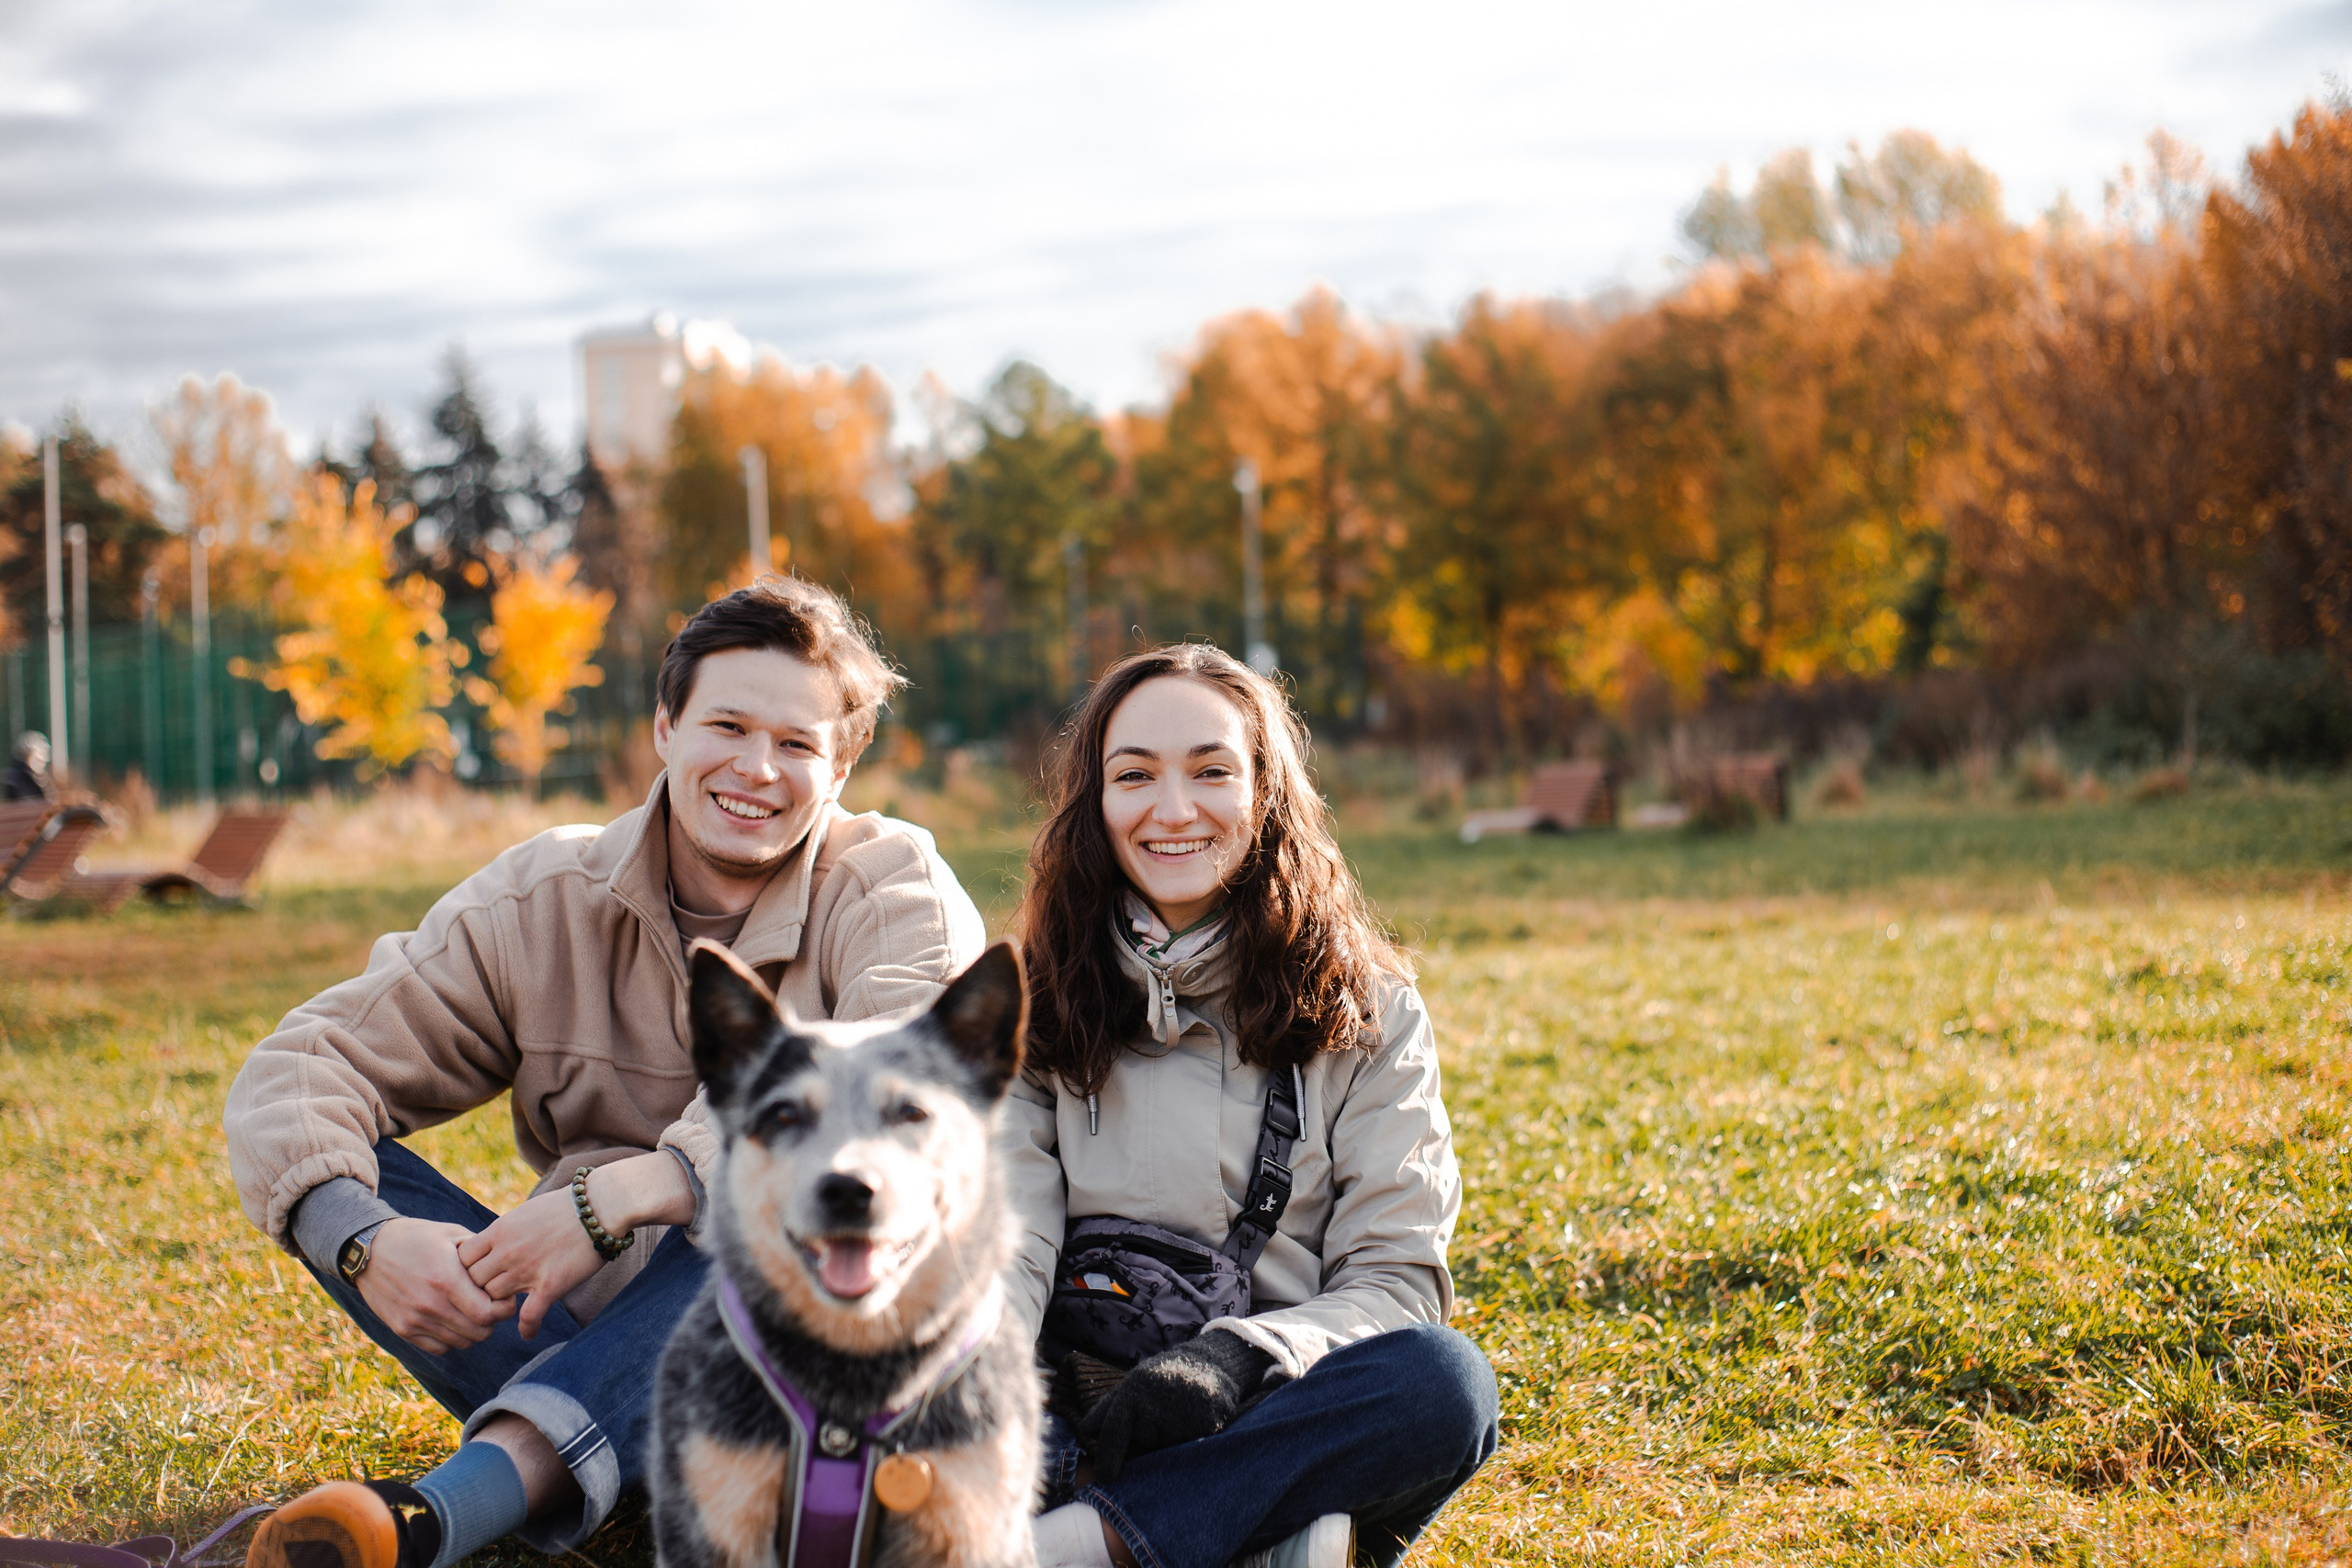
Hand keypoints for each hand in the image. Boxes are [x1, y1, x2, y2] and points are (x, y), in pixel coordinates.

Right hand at [358, 1218, 517, 1354]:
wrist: (369, 1250)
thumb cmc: (417, 1237)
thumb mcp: (452, 1234)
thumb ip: (481, 1252)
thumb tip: (506, 1268)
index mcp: (446, 1280)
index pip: (488, 1314)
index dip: (503, 1309)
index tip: (504, 1298)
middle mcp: (430, 1305)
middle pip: (479, 1332)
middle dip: (492, 1321)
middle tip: (490, 1305)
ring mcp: (414, 1320)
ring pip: (461, 1343)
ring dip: (472, 1330)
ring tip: (470, 1311)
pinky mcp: (402, 1329)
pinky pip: (439, 1348)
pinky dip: (451, 1339)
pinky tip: (451, 1319)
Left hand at [457, 1188, 603, 1339]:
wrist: (600, 1205)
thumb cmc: (564, 1206)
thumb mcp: (523, 1212)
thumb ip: (504, 1232)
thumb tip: (491, 1245)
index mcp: (499, 1231)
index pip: (462, 1259)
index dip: (465, 1269)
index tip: (476, 1274)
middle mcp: (508, 1252)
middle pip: (474, 1283)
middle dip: (478, 1290)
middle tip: (487, 1296)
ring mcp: (528, 1270)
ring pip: (495, 1300)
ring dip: (500, 1306)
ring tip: (507, 1310)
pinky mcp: (551, 1285)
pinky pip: (529, 1316)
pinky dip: (527, 1328)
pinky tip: (529, 1333)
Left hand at [1075, 1330, 1273, 1481]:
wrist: (1210, 1363)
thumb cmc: (1163, 1379)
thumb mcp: (1133, 1384)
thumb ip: (1108, 1408)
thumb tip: (1085, 1430)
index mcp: (1134, 1389)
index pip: (1115, 1428)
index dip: (1109, 1455)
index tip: (1105, 1477)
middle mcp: (1157, 1399)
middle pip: (1143, 1443)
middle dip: (1148, 1439)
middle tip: (1162, 1416)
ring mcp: (1183, 1410)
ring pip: (1166, 1448)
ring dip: (1169, 1441)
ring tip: (1179, 1417)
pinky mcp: (1207, 1422)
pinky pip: (1189, 1447)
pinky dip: (1190, 1441)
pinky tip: (1194, 1422)